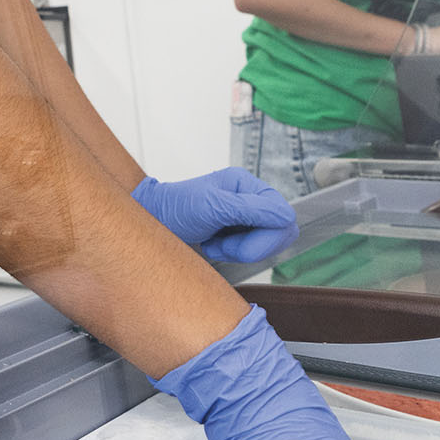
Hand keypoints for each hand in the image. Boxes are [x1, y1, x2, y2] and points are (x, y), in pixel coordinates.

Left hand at [133, 170, 298, 262]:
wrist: (152, 222)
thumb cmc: (175, 208)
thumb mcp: (212, 206)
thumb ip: (250, 210)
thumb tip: (286, 216)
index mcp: (246, 184)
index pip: (283, 215)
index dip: (268, 237)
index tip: (239, 246)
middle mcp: (249, 199)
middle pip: (279, 232)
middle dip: (252, 246)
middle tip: (225, 246)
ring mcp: (244, 218)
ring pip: (266, 246)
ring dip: (239, 251)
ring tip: (215, 244)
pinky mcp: (236, 234)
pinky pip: (250, 252)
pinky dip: (231, 254)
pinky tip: (213, 246)